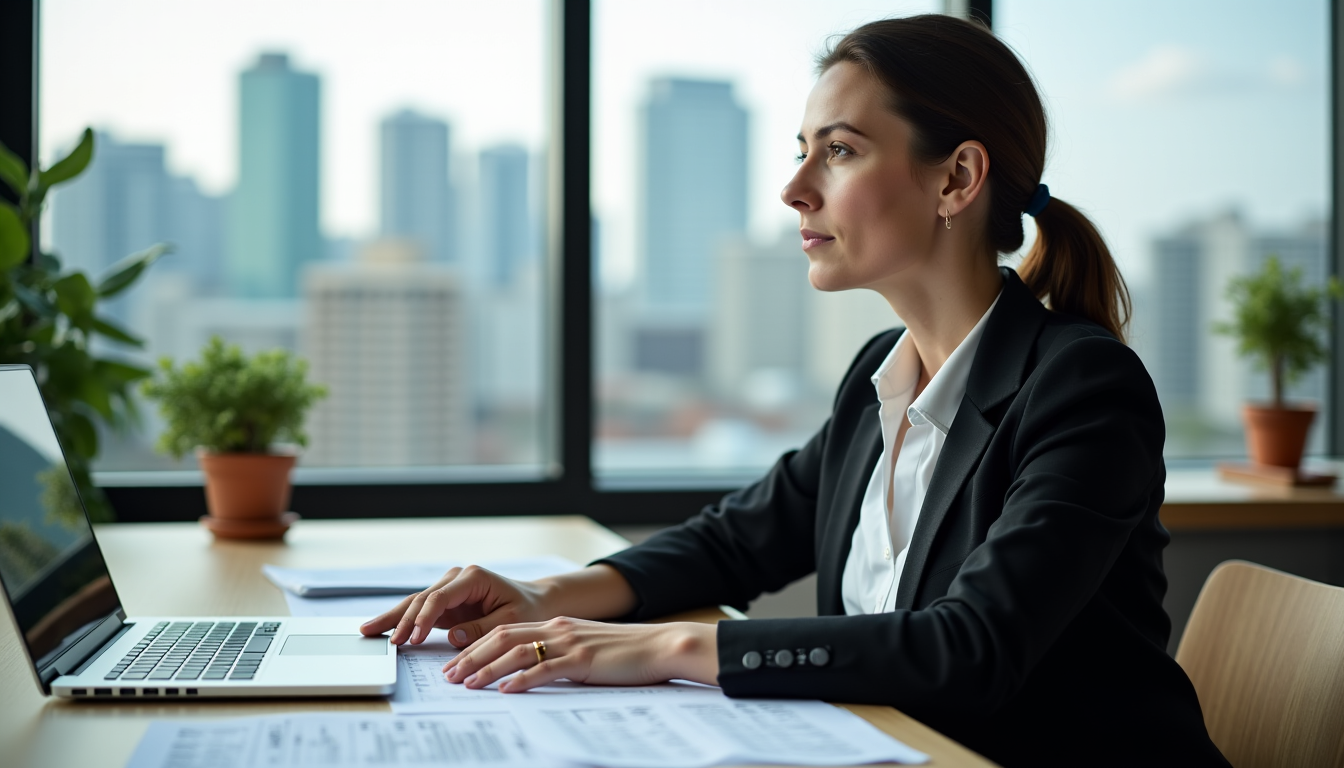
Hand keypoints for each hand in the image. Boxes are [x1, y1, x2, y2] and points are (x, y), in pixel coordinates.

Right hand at [359, 565, 550, 647]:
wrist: (535, 602)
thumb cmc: (528, 609)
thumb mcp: (511, 621)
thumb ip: (482, 629)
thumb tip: (453, 637)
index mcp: (473, 578)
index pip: (440, 597)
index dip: (424, 618)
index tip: (412, 638)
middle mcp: (457, 579)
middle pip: (422, 599)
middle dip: (401, 620)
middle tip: (385, 640)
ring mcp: (448, 588)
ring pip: (415, 603)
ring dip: (393, 618)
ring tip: (368, 631)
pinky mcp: (445, 602)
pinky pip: (419, 611)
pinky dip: (401, 621)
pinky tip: (381, 629)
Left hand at [442, 617, 718, 691]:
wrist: (662, 645)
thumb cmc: (628, 653)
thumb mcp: (587, 649)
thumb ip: (561, 656)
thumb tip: (533, 673)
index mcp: (558, 625)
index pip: (507, 631)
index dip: (477, 645)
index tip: (456, 661)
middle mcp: (559, 629)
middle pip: (503, 637)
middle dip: (472, 655)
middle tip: (448, 674)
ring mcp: (570, 643)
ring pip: (517, 651)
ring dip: (488, 668)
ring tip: (466, 683)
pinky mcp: (583, 660)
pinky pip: (545, 669)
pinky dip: (521, 680)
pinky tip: (506, 690)